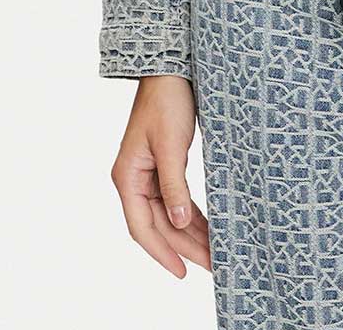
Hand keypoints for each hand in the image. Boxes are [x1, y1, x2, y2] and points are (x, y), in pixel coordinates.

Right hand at [110, 75, 209, 276]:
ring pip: (169, 214)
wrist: (170, 70)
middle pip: (159, 225)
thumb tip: (178, 224)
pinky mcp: (164, 165)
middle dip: (185, 246)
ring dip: (190, 233)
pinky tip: (208, 227)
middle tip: (212, 265)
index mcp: (128, 177)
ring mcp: (148, 174)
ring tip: (214, 252)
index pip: (143, 227)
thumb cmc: (166, 102)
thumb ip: (174, 186)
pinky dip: (191, 214)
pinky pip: (176, 199)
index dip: (162, 252)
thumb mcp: (171, 146)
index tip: (182, 272)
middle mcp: (135, 180)